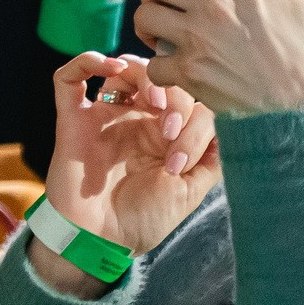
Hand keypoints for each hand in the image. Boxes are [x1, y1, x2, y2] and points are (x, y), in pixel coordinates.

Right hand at [36, 52, 220, 291]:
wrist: (102, 242)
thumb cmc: (146, 218)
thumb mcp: (192, 188)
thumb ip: (212, 156)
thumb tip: (235, 124)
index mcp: (166, 132)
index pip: (190, 99)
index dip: (195, 117)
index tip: (183, 156)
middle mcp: (137, 119)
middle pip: (160, 77)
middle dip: (176, 96)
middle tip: (172, 129)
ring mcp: (105, 117)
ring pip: (124, 69)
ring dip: (144, 75)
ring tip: (154, 101)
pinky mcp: (72, 121)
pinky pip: (68, 78)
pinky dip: (87, 62)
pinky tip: (110, 67)